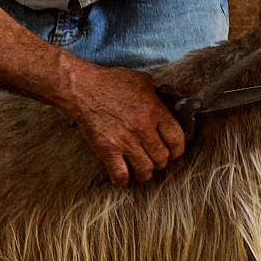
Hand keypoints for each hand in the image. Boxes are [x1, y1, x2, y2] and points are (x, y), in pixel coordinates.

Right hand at [61, 59, 185, 185]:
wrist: (83, 88)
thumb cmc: (110, 82)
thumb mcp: (142, 81)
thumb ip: (157, 95)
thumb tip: (166, 103)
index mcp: (154, 111)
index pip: (177, 139)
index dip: (178, 149)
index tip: (174, 151)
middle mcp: (142, 128)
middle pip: (162, 158)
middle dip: (161, 161)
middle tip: (156, 159)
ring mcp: (124, 141)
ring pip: (145, 170)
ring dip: (146, 172)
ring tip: (142, 168)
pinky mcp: (107, 150)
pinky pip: (120, 174)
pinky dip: (124, 180)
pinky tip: (124, 177)